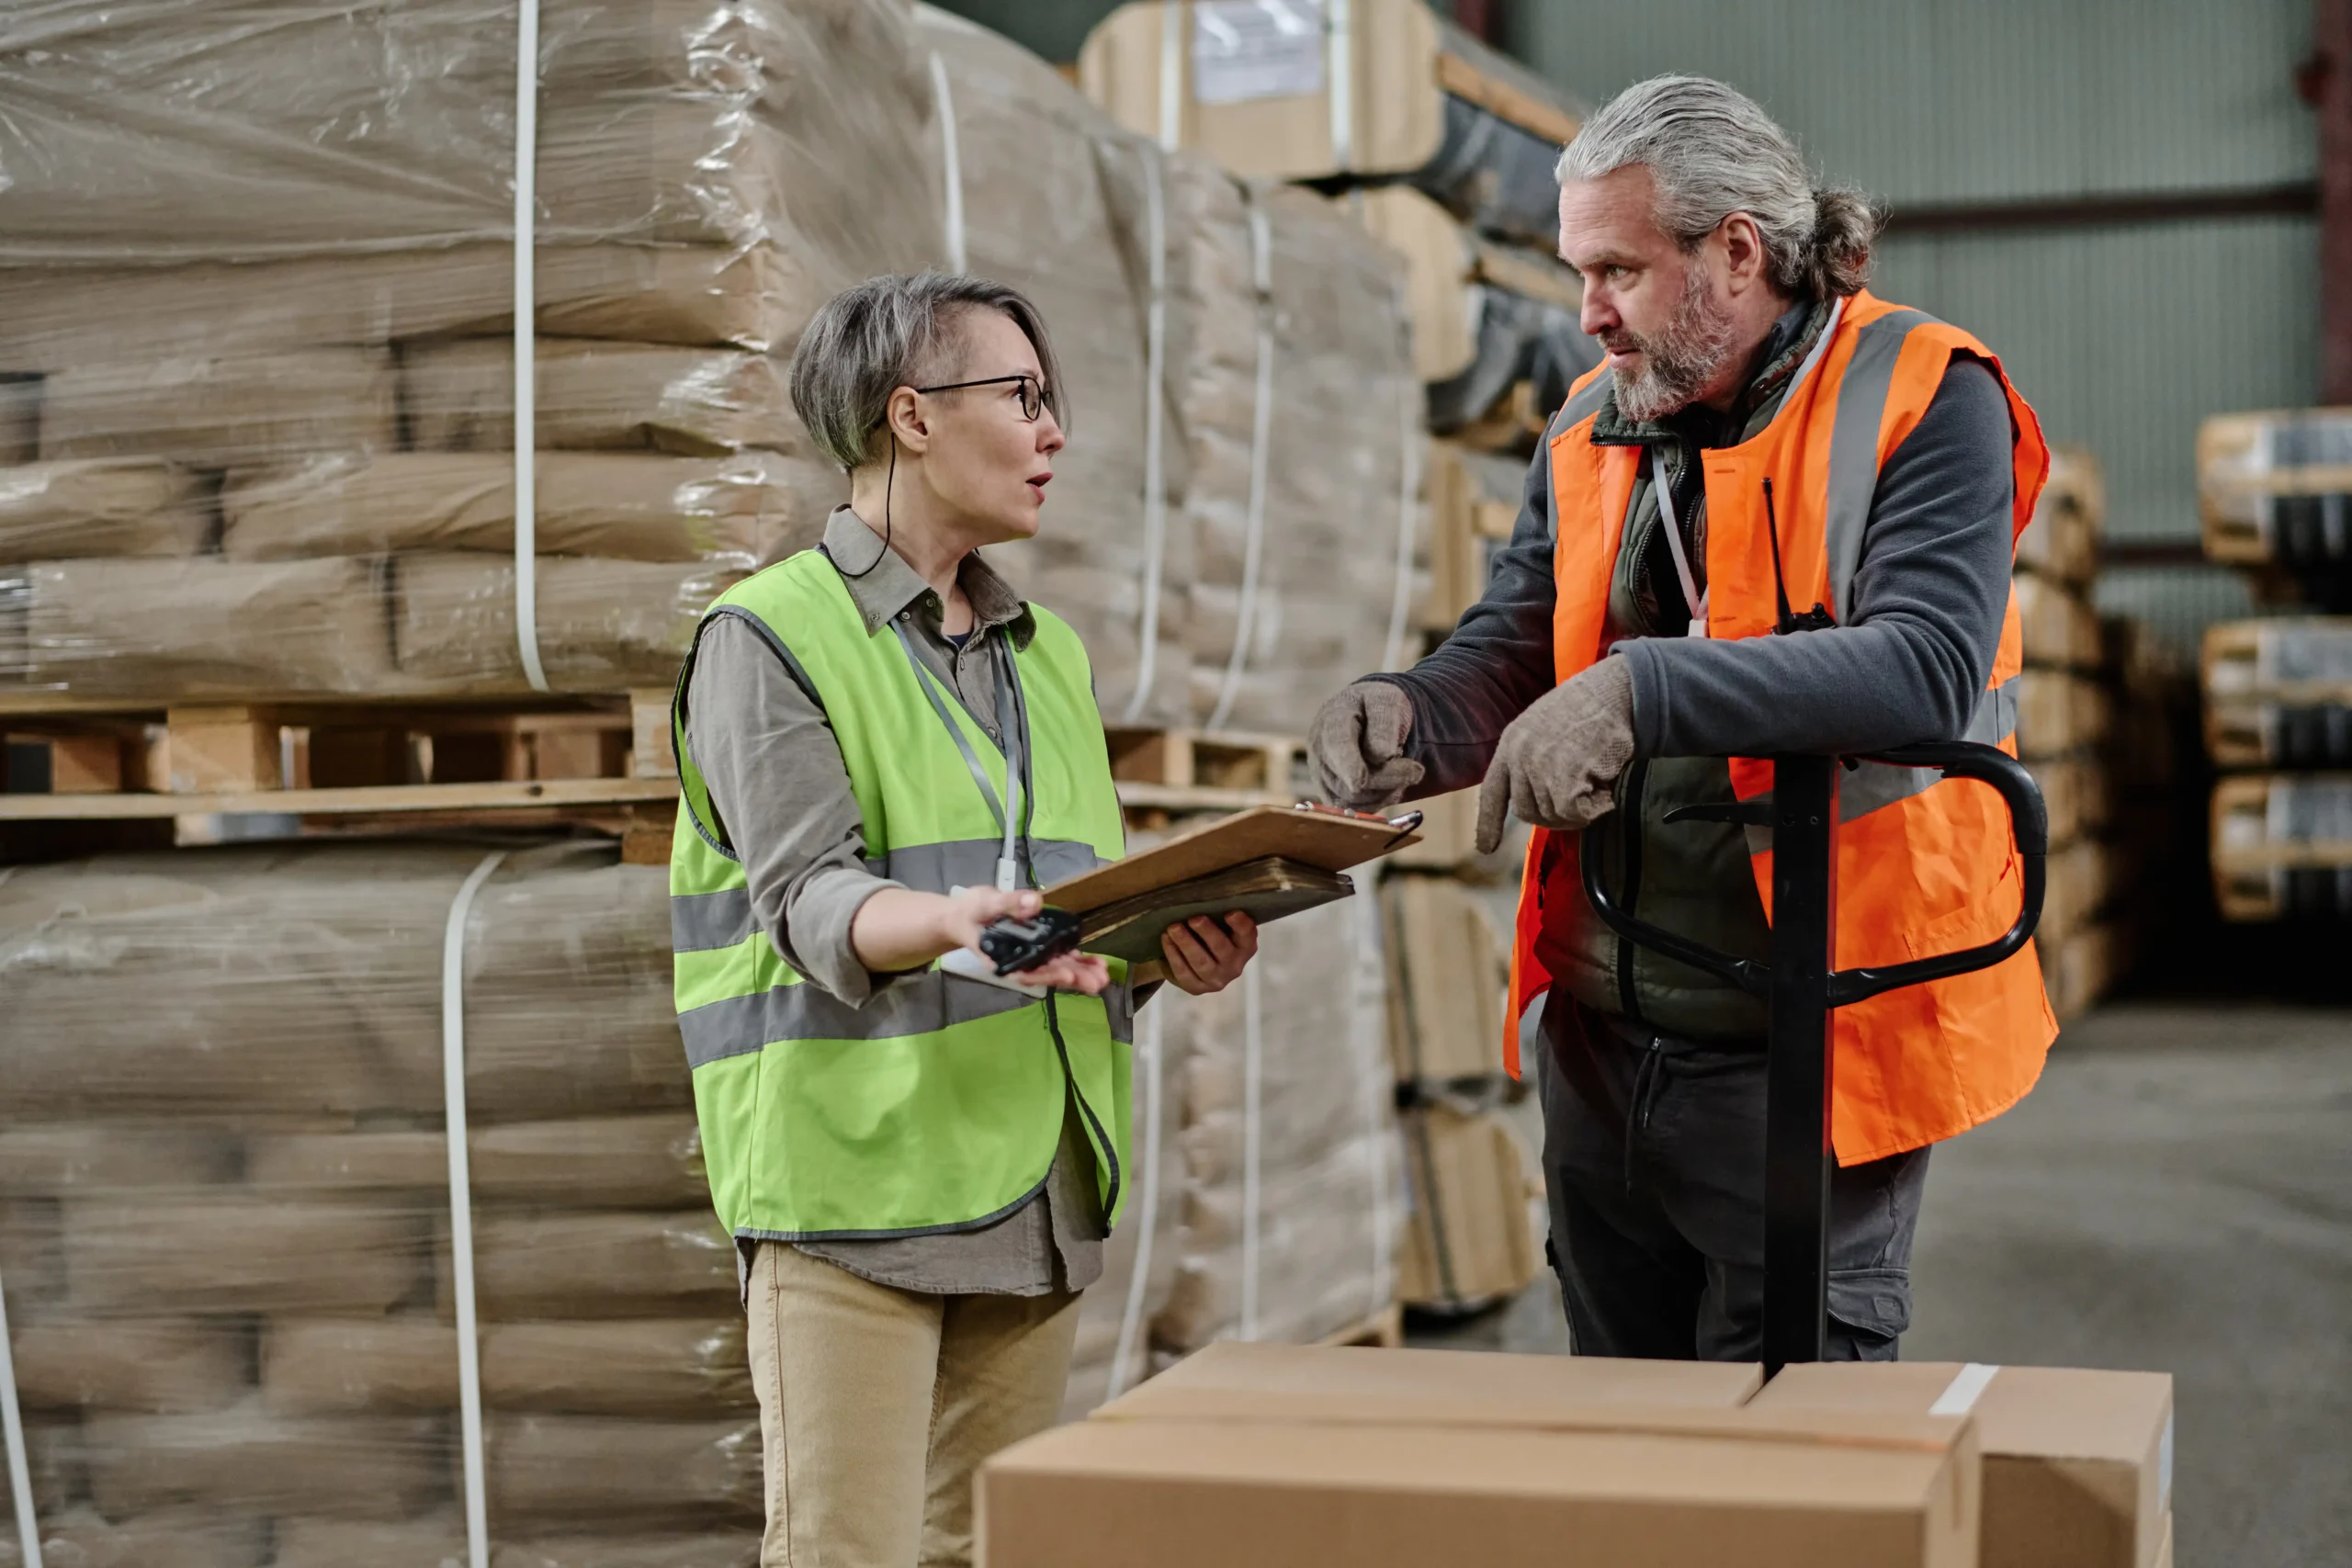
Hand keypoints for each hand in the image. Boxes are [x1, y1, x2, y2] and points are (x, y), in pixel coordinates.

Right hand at [939, 887, 1110, 995]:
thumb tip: (1035, 901)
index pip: (1026, 972)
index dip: (1047, 974)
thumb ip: (1010, 903)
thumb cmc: (970, 912)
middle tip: (1098, 982)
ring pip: (1056, 968)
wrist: (963, 916)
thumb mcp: (985, 904)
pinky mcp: (1038, 949)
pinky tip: (1095, 963)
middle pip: (1047, 973)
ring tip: (1103, 975)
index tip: (1067, 975)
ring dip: (1080, 972)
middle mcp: (1019, 962)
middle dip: (1073, 978)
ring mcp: (1030, 957)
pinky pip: (1058, 958)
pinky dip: (1077, 960)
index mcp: (1003, 959)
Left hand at [1159, 912, 1257, 994]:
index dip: (1240, 925)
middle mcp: (1234, 966)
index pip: (1247, 936)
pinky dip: (1173, 955)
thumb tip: (1204, 892)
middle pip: (1222, 949)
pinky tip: (1166, 939)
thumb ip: (1219, 914)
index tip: (1230, 913)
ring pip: (1201, 963)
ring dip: (1186, 943)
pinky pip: (1184, 972)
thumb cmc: (1212, 936)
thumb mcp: (1222, 926)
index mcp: (1245, 947)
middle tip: (1194, 919)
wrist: (1199, 965)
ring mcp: (1216, 980)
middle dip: (1207, 933)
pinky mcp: (1197, 988)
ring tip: (1173, 928)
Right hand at [1308, 681, 1423, 809]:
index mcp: (1333, 719)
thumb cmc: (1378, 706)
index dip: (1347, 765)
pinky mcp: (1331, 793)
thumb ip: (1384, 722)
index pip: (1336, 745)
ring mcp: (1322, 774)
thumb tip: (1381, 755)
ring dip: (1386, 790)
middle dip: (1388, 778)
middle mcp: (1320, 749)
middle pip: (1349, 780)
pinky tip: (1390, 784)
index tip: (1361, 781)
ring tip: (1404, 771)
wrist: (1369, 715)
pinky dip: (1378, 800)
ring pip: (1354, 799)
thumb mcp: (1388, 701)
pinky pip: (1355, 809)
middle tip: (1417, 770)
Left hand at [1475, 656, 1636, 853]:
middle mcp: (1518, 756)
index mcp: (1510, 744)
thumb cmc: (1589, 709)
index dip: (1488, 823)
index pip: (1493, 792)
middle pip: (1528, 813)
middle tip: (1584, 800)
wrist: (1615, 692)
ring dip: (1581, 809)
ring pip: (1554, 815)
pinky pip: (1575, 813)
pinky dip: (1596, 807)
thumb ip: (1534, 761)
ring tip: (1597, 778)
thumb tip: (1537, 803)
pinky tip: (1605, 786)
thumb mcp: (1546, 729)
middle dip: (1555, 815)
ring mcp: (1538, 767)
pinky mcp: (1563, 778)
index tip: (1486, 849)